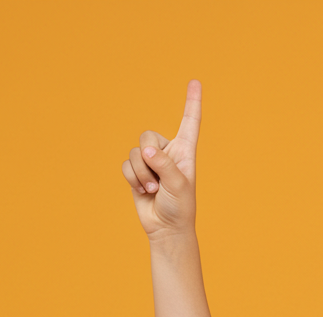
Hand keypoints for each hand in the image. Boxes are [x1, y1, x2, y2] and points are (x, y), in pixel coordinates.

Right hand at [121, 79, 201, 238]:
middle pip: (147, 135)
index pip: (190, 122)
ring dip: (142, 174)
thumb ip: (164, 164)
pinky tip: (144, 191)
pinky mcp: (137, 172)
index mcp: (184, 151)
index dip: (192, 102)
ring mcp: (151, 161)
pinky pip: (126, 165)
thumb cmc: (179, 207)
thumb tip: (146, 150)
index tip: (195, 82)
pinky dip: (133, 179)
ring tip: (154, 190)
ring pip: (135, 152)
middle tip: (159, 181)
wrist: (166, 229)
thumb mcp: (178, 185)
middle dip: (149, 159)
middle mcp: (167, 152)